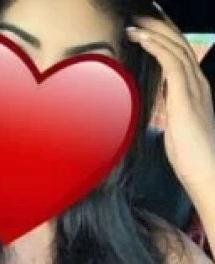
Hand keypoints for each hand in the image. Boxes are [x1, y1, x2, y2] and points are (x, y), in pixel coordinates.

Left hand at [126, 5, 214, 198]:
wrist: (205, 169)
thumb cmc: (190, 153)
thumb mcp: (176, 125)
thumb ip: (169, 109)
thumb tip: (157, 103)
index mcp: (193, 89)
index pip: (178, 55)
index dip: (163, 38)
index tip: (146, 28)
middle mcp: (196, 83)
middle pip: (178, 44)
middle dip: (159, 27)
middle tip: (140, 16)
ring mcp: (194, 87)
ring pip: (175, 48)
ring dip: (154, 32)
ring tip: (136, 22)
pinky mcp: (186, 96)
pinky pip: (171, 62)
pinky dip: (157, 47)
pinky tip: (143, 38)